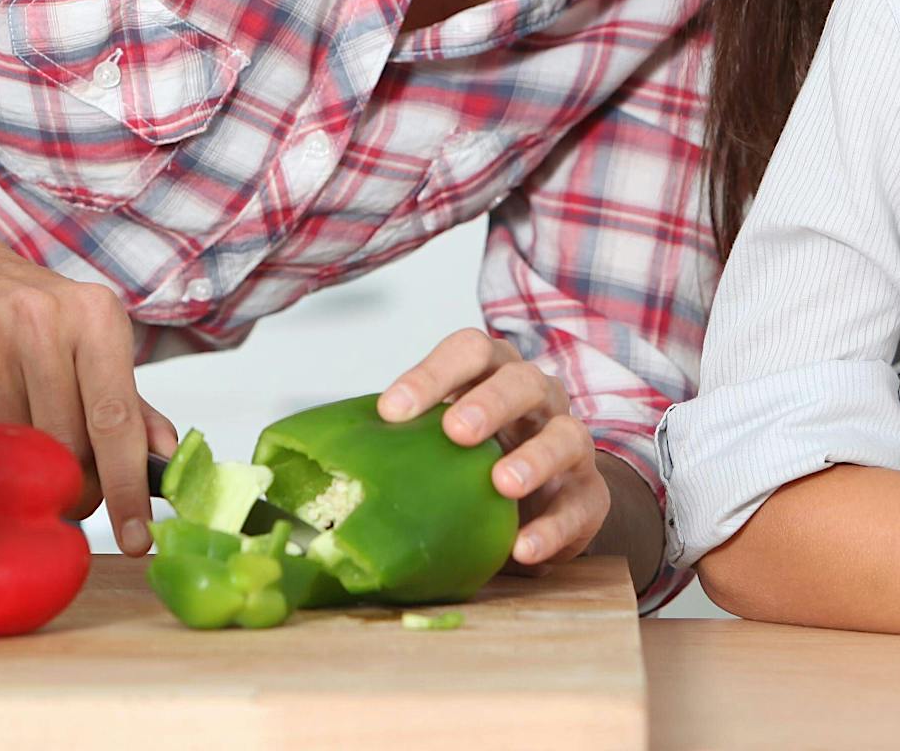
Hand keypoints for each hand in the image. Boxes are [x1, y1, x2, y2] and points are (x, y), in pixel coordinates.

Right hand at [0, 204, 176, 553]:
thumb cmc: (51, 321)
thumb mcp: (102, 346)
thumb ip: (135, 405)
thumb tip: (167, 459)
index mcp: (97, 316)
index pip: (116, 418)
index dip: (128, 485)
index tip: (137, 535)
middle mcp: (43, 321)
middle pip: (65, 445)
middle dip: (78, 486)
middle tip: (79, 493)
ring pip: (18, 448)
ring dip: (31, 468)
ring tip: (35, 446)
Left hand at [379, 329, 609, 571]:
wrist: (539, 507)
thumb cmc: (471, 468)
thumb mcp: (437, 447)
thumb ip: (396, 449)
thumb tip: (311, 475)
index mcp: (493, 376)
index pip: (470, 350)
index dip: (433, 373)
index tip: (392, 410)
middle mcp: (538, 401)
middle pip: (523, 381)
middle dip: (490, 402)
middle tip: (455, 430)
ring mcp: (569, 445)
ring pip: (567, 436)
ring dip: (534, 458)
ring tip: (501, 485)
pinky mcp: (588, 496)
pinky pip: (582, 506)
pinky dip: (554, 527)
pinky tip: (523, 548)